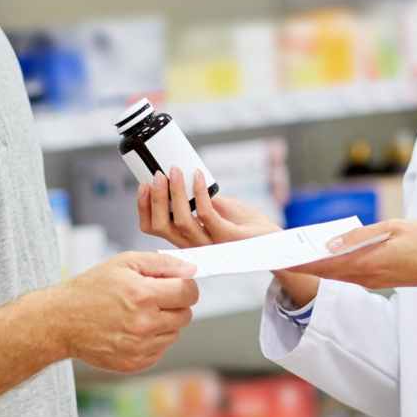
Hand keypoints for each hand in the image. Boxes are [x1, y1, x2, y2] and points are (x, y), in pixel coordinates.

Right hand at [52, 252, 198, 373]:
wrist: (63, 321)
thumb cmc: (93, 288)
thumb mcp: (125, 262)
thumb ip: (162, 264)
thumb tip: (191, 270)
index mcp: (144, 295)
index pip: (189, 293)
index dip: (186, 286)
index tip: (176, 284)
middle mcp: (145, 324)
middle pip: (185, 315)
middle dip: (176, 303)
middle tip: (155, 297)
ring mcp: (139, 347)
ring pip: (174, 334)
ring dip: (165, 322)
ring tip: (140, 313)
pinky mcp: (134, 364)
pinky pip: (160, 351)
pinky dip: (153, 340)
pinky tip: (134, 330)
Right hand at [138, 167, 319, 309]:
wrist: (274, 242)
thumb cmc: (246, 225)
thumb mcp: (219, 208)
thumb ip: (201, 199)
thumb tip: (186, 177)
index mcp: (188, 239)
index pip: (155, 229)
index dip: (144, 208)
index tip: (143, 185)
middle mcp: (195, 245)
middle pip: (162, 227)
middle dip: (155, 199)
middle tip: (156, 175)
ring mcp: (211, 243)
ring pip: (181, 221)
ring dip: (176, 192)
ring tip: (175, 171)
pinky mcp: (227, 237)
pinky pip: (206, 214)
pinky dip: (200, 192)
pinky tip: (199, 176)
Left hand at [288, 219, 416, 307]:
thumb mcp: (393, 228)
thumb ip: (359, 236)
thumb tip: (329, 243)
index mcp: (369, 263)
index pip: (326, 264)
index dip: (302, 261)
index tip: (281, 256)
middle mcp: (367, 276)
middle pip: (327, 271)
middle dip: (303, 263)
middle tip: (280, 253)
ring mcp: (373, 280)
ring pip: (337, 273)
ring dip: (317, 264)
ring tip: (295, 251)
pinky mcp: (380, 279)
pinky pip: (349, 273)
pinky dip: (333, 265)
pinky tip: (325, 254)